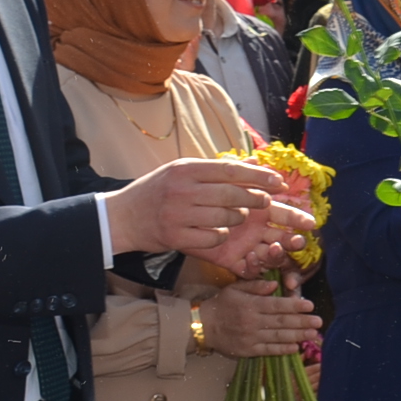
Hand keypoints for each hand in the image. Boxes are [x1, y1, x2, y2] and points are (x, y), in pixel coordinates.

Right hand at [105, 156, 315, 261]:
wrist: (122, 216)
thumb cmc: (157, 191)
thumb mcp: (182, 172)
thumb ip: (216, 169)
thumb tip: (253, 163)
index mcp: (185, 169)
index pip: (229, 170)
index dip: (257, 176)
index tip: (277, 180)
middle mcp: (182, 190)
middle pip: (231, 194)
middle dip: (255, 199)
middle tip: (265, 202)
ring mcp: (178, 215)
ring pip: (225, 217)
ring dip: (238, 218)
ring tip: (237, 216)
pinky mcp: (176, 237)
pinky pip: (213, 238)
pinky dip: (221, 236)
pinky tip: (218, 232)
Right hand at [200, 274, 320, 357]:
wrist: (203, 326)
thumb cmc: (222, 304)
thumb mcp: (235, 288)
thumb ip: (256, 285)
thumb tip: (275, 285)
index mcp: (251, 305)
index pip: (277, 305)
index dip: (295, 305)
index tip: (310, 305)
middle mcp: (252, 321)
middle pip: (281, 322)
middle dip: (302, 322)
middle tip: (318, 321)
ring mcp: (250, 337)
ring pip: (278, 337)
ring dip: (297, 336)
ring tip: (312, 334)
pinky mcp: (248, 350)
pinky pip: (268, 350)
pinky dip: (282, 349)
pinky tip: (295, 347)